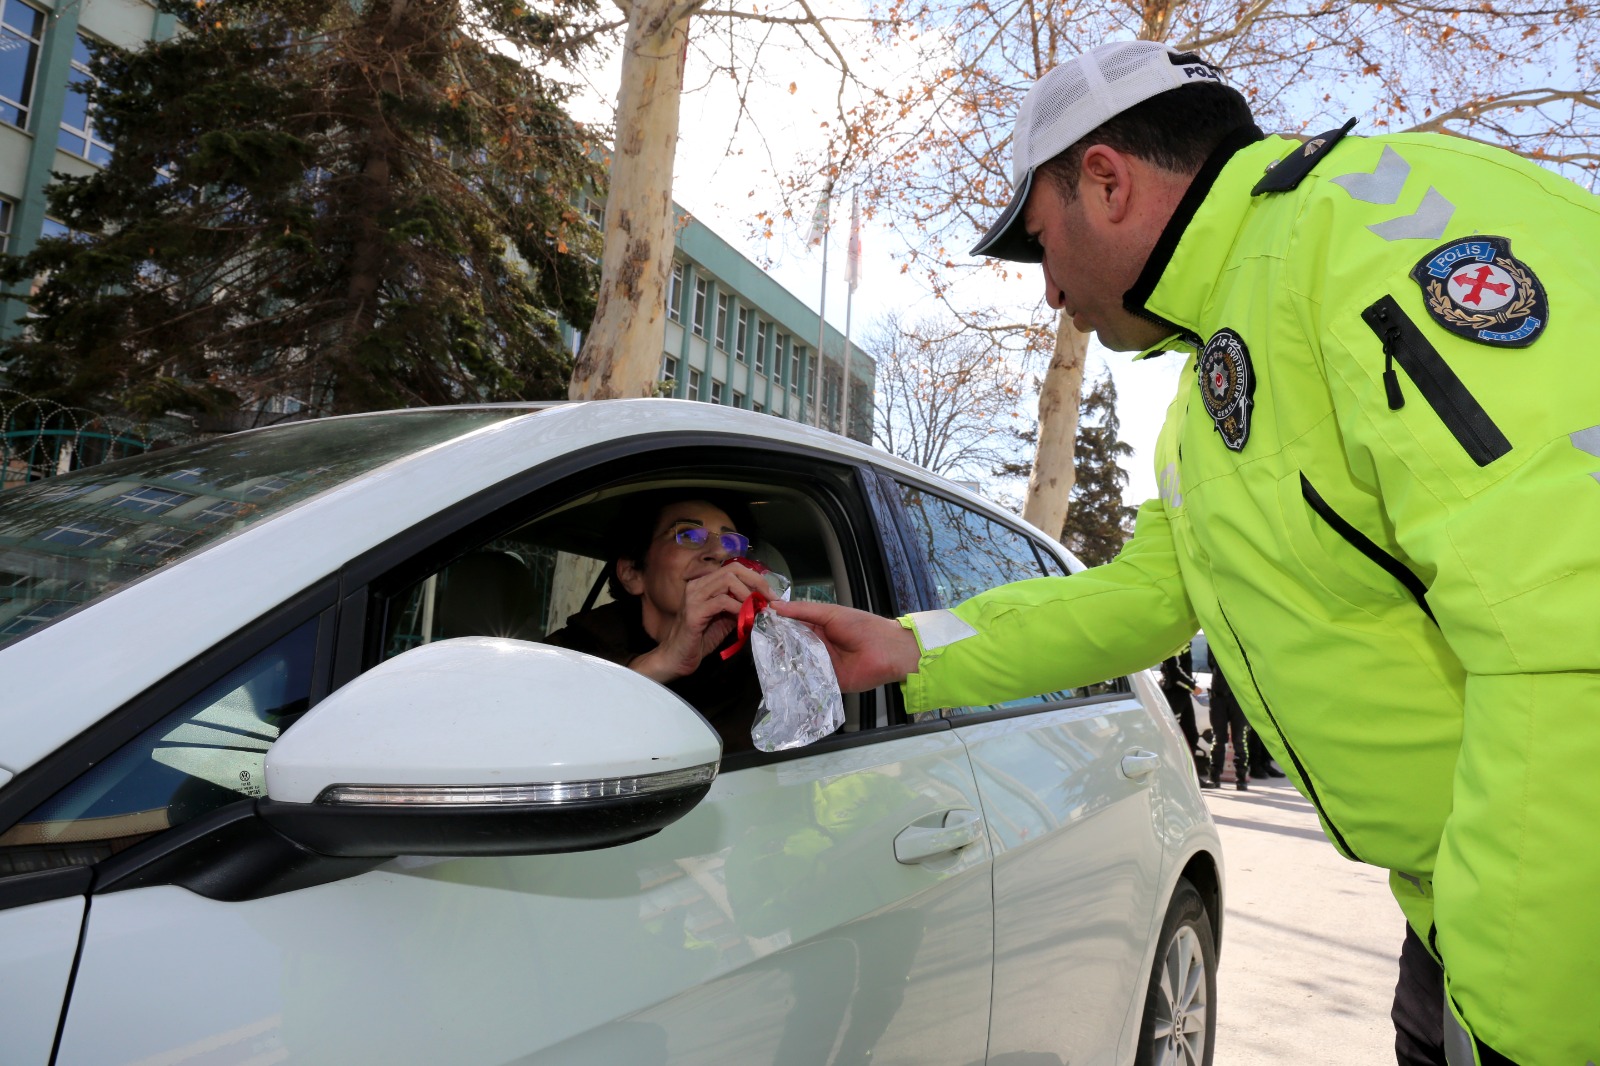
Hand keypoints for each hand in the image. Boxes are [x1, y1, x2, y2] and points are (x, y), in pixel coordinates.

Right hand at [632, 564, 773, 681]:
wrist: (677, 658)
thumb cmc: (700, 639)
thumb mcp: (725, 619)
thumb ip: (739, 607)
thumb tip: (762, 602)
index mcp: (704, 583)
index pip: (734, 568)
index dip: (756, 578)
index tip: (771, 594)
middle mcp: (697, 585)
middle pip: (733, 570)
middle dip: (756, 582)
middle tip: (769, 599)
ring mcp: (694, 597)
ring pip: (728, 581)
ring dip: (748, 595)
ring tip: (758, 609)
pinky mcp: (694, 612)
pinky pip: (722, 602)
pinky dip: (738, 608)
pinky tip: (745, 618)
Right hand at [767, 599, 921, 692]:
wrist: (887, 650)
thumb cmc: (863, 626)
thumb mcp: (831, 613)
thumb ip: (803, 611)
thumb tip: (775, 606)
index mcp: (817, 628)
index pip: (790, 628)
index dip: (775, 627)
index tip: (757, 625)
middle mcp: (816, 648)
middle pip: (790, 648)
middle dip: (776, 647)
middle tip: (758, 646)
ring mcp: (820, 666)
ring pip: (796, 665)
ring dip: (785, 663)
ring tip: (766, 661)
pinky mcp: (826, 683)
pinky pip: (808, 682)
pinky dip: (798, 680)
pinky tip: (784, 678)